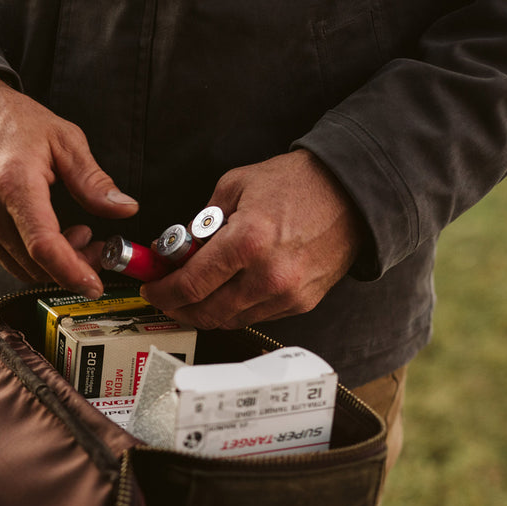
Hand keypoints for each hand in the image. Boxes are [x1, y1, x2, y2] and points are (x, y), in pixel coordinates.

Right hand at [0, 73, 138, 297]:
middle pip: (37, 265)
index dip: (71, 272)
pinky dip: (33, 258)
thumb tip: (126, 209)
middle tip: (97, 247)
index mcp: (13, 183)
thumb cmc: (9, 121)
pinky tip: (47, 233)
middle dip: (73, 267)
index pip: (43, 245)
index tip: (94, 285)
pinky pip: (7, 260)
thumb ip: (94, 180)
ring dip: (54, 265)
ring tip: (76, 235)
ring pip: (22, 269)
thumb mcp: (62, 139)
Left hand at [139, 150, 364, 327]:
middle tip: (167, 298)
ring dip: (205, 312)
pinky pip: (255, 317)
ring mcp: (286, 295)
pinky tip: (228, 292)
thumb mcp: (236, 185)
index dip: (163, 292)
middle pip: (206, 312)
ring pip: (229, 321)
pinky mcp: (300, 304)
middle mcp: (267, 276)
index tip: (152, 290)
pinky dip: (234, 310)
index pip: (190, 284)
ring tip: (195, 294)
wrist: (353, 193)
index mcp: (247, 242)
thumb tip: (177, 250)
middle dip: (178, 308)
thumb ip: (201, 222)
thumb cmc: (296, 184)